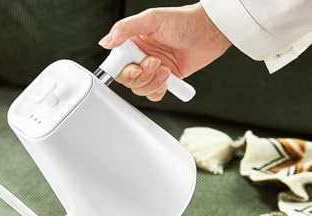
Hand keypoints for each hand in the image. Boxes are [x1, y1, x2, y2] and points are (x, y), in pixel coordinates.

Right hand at [99, 4, 230, 100]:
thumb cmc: (185, 21)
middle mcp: (140, 57)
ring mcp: (152, 70)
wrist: (211, 32)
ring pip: (140, 89)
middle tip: (155, 63)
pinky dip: (160, 89)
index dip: (123, 70)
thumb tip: (106, 41)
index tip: (134, 67)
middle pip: (127, 80)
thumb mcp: (152, 19)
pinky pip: (153, 94)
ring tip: (166, 68)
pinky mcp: (164, 80)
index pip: (116, 64)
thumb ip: (126, 29)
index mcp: (133, 43)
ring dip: (153, 82)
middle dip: (142, 76)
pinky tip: (169, 77)